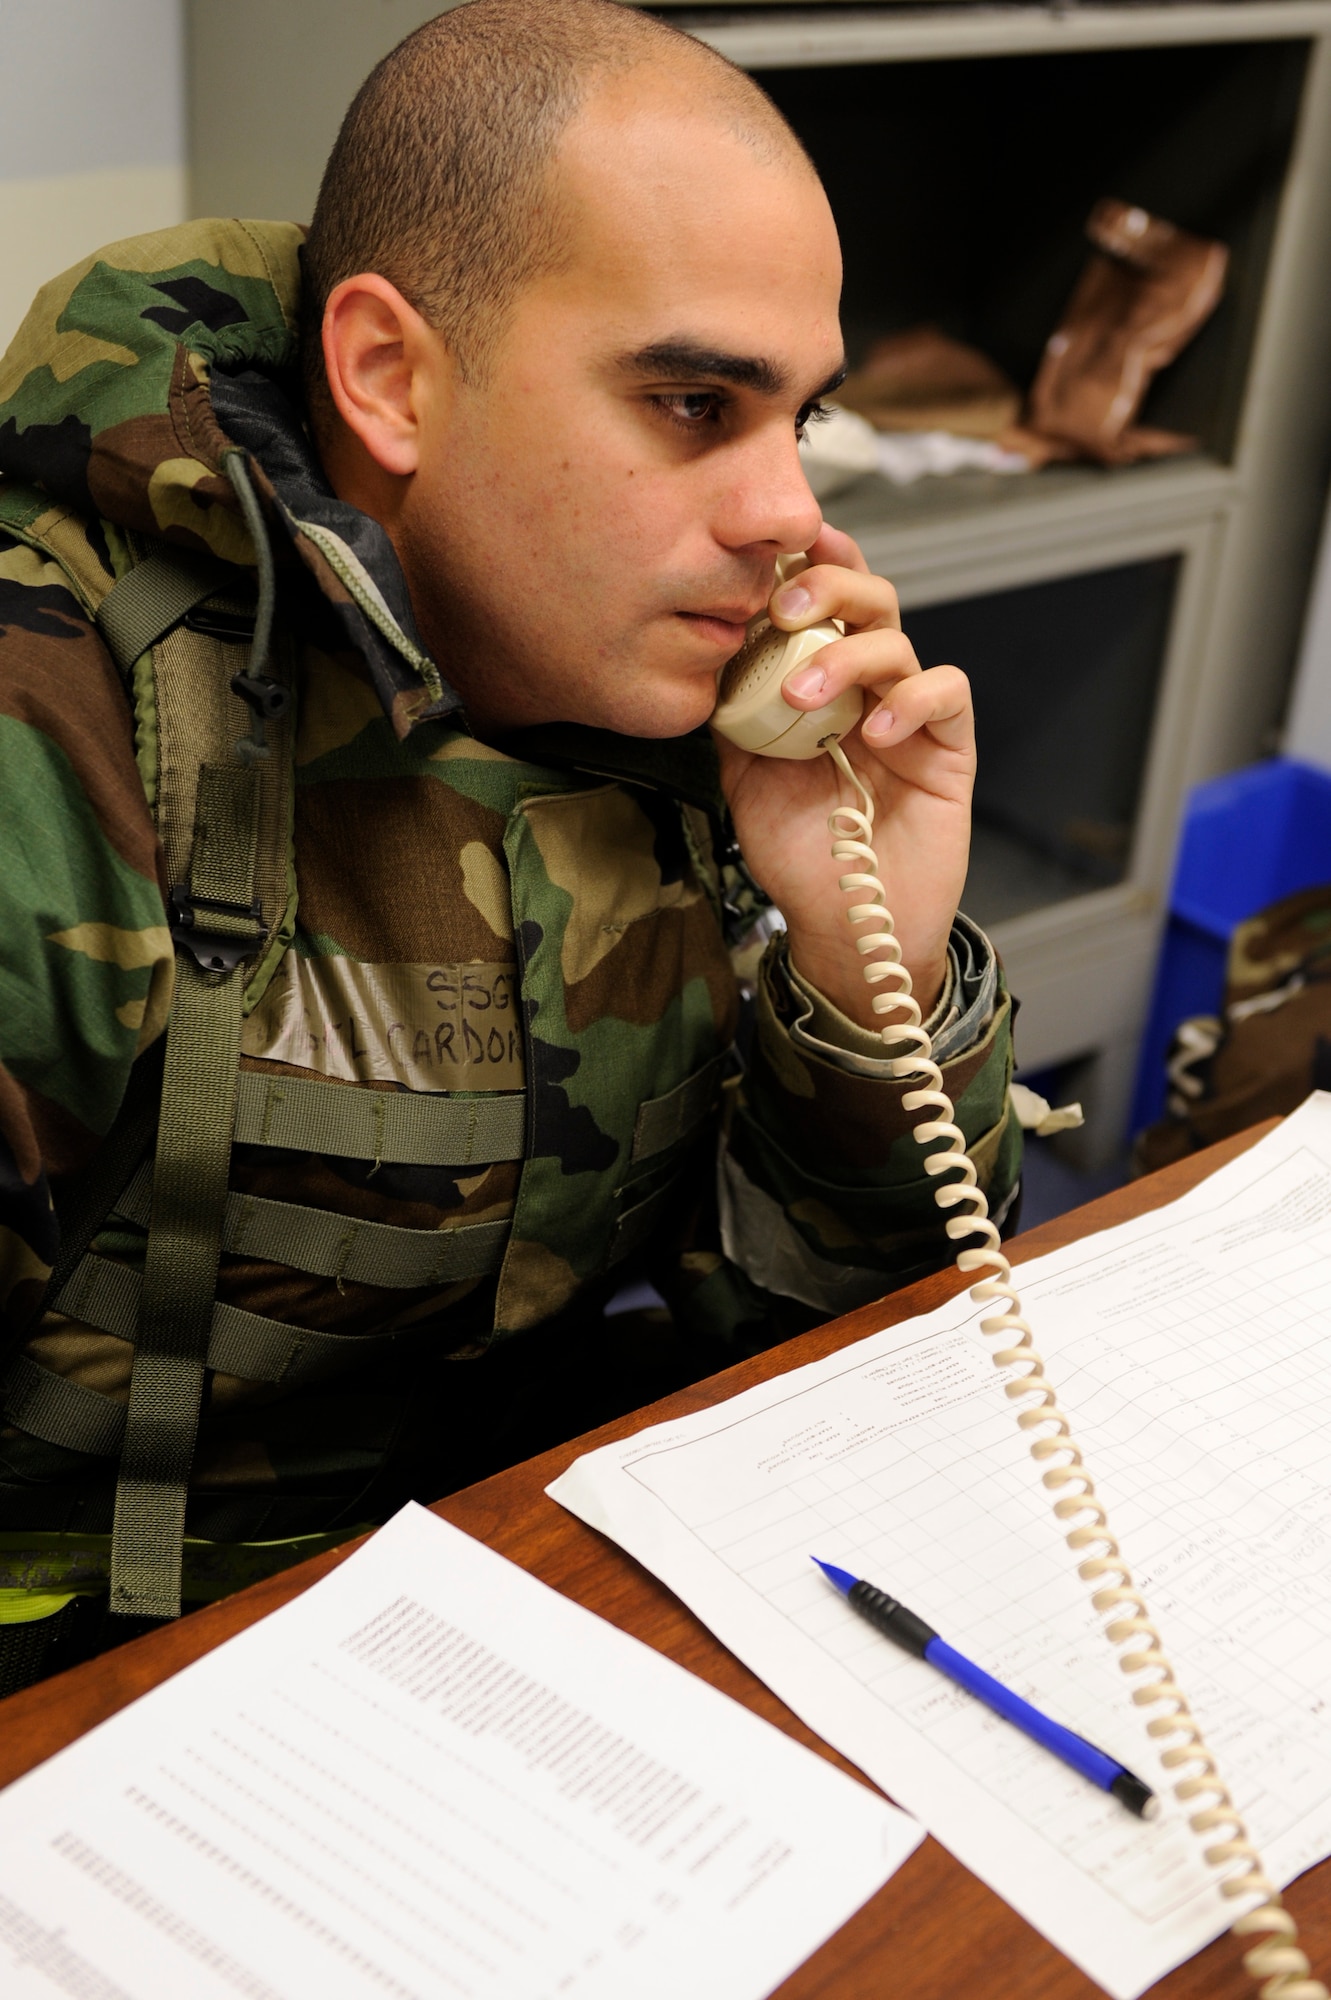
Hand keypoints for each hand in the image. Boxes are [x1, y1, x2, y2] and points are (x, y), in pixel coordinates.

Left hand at [712, 523, 973, 1030]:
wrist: (845, 925)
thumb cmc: (799, 851)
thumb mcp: (743, 776)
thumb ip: (732, 715)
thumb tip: (701, 654)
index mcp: (822, 680)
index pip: (822, 602)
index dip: (805, 563)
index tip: (768, 547)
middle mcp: (870, 685)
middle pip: (868, 598)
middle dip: (827, 587)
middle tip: (782, 608)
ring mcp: (911, 713)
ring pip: (897, 642)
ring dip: (847, 656)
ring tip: (805, 698)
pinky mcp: (950, 748)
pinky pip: (947, 693)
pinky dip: (911, 700)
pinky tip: (872, 732)